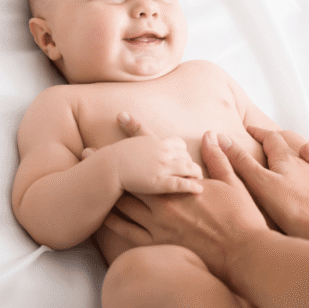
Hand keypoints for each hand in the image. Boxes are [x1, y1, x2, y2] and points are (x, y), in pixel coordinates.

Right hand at [84, 112, 202, 193]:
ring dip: (196, 174)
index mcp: (157, 142)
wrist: (109, 167)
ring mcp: (163, 167)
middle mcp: (163, 152)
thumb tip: (126, 117)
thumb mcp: (132, 142)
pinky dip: (192, 186)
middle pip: (186, 156)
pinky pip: (181, 183)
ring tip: (199, 181)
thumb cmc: (116, 156)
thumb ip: (137, 134)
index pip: (179, 144)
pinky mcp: (160, 182)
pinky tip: (198, 190)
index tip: (184, 159)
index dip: (183, 152)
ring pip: (188, 168)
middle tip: (195, 173)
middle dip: (190, 164)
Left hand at [104, 131, 268, 281]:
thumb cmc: (240, 217)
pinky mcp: (157, 244)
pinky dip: (112, 223)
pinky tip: (100, 216)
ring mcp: (158, 224)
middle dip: (110, 162)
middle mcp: (164, 201)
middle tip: (88, 152)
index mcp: (180, 183)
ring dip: (105, 191)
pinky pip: (127, 232)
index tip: (122, 117)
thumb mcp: (232, 183)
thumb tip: (211, 134)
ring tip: (87, 181)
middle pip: (129, 177)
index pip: (156, 150)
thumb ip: (219, 158)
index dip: (138, 132)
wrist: (240, 252)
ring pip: (124, 204)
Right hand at [219, 126, 308, 239]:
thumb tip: (221, 137)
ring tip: (271, 167)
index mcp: (286, 158)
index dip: (258, 131)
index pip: (271, 137)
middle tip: (259, 143)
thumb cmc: (292, 207)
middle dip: (272, 143)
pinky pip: (302, 179)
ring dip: (282, 161)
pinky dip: (292, 178)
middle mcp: (301, 165)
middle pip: (286, 148)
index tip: (248, 128)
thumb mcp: (260, 182)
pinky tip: (288, 190)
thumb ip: (241, 161)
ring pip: (295, 163)